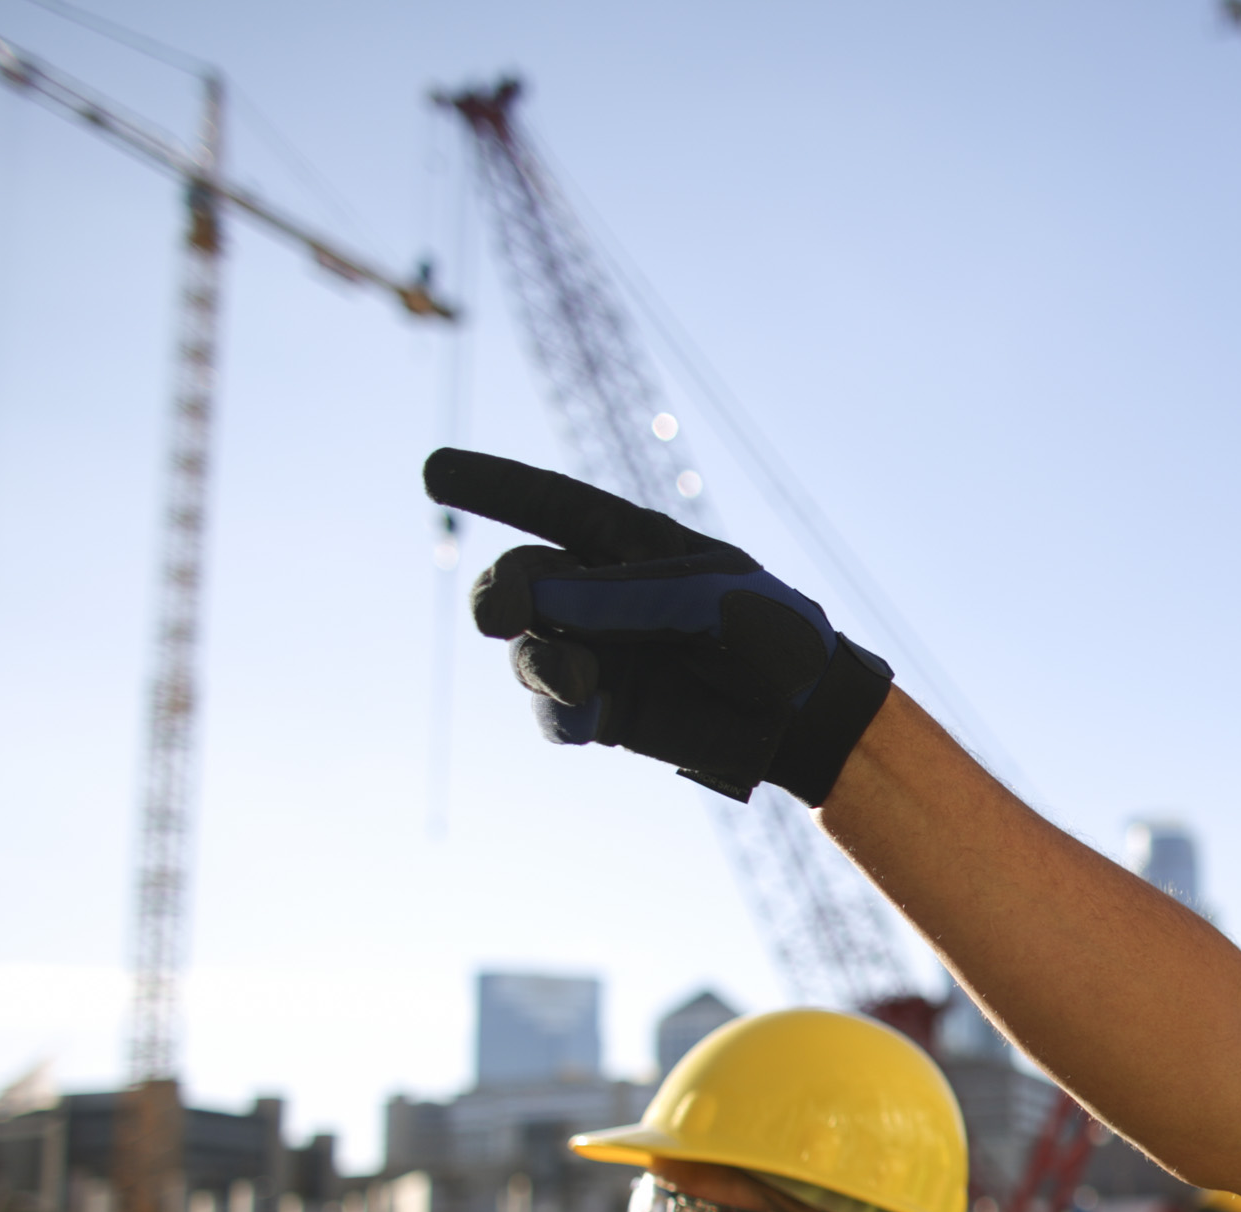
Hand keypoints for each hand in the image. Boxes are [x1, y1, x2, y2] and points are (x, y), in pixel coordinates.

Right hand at [421, 450, 892, 803]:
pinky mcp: (603, 710)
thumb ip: (627, 597)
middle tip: (503, 614)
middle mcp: (599, 593)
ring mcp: (595, 652)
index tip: (434, 469)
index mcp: (629, 542)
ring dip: (539, 661)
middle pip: (517, 582)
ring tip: (578, 679)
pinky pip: (554, 713)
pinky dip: (561, 712)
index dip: (491, 486)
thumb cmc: (769, 634)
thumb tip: (538, 609)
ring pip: (527, 650)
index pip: (548, 504)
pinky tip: (587, 710)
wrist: (806, 713)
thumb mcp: (710, 600)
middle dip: (500, 596)